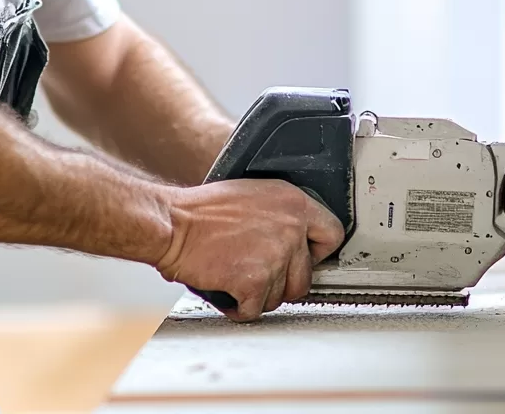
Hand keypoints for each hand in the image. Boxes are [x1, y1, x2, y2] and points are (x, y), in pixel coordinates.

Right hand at [155, 179, 344, 321]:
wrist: (172, 224)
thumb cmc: (201, 211)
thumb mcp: (251, 195)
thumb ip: (279, 216)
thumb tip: (296, 240)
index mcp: (291, 201)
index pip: (331, 233)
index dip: (316, 252)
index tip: (304, 258)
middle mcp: (290, 227)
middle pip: (306, 276)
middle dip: (282, 281)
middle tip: (256, 271)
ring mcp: (276, 256)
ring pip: (280, 296)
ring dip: (258, 293)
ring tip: (234, 272)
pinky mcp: (256, 282)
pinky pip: (256, 309)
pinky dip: (238, 306)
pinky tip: (225, 286)